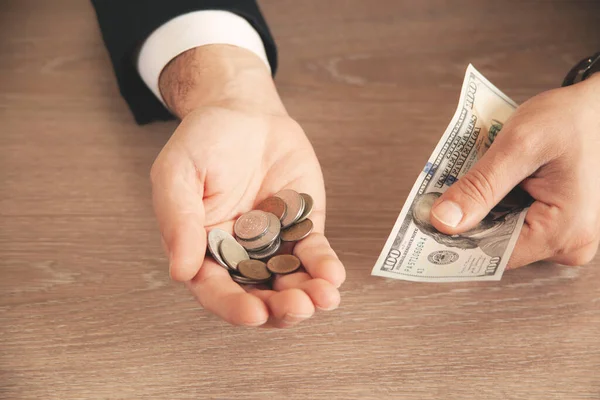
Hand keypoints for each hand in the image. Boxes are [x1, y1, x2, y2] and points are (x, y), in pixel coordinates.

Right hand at [150, 46, 344, 326]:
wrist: (245, 113)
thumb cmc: (205, 140)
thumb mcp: (178, 172)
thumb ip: (179, 220)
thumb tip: (180, 271)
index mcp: (202, 248)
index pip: (215, 289)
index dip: (233, 306)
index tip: (254, 313)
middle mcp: (238, 253)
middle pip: (258, 293)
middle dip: (279, 307)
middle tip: (297, 307)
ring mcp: (273, 243)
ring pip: (290, 281)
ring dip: (308, 295)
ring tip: (324, 297)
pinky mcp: (301, 227)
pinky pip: (314, 253)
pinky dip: (324, 266)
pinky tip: (333, 274)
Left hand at [430, 73, 599, 268]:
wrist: (594, 110)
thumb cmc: (568, 121)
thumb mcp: (518, 146)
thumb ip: (480, 186)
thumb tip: (443, 221)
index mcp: (564, 232)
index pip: (493, 255)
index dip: (457, 238)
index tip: (426, 222)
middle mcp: (567, 244)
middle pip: (495, 246)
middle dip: (465, 221)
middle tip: (438, 196)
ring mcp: (560, 238)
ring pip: (498, 236)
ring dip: (476, 213)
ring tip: (464, 186)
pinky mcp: (551, 228)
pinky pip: (509, 225)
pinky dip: (489, 208)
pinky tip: (482, 187)